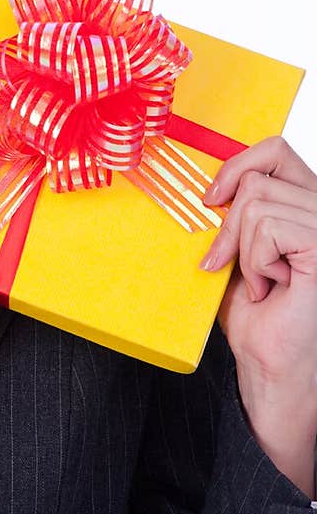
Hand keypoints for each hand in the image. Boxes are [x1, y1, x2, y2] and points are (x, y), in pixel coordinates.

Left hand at [199, 136, 316, 494]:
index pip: (274, 150)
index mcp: (307, 202)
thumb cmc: (256, 314)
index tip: (211, 201)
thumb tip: (207, 181)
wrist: (269, 363)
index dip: (237, 166)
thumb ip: (231, 212)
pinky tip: (273, 287)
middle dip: (229, 226)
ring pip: (257, 204)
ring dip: (245, 251)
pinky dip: (256, 261)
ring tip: (263, 282)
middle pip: (258, 177)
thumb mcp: (235, 249)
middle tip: (232, 266)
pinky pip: (269, 228)